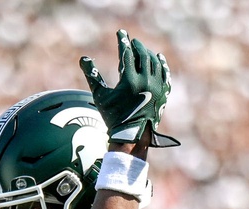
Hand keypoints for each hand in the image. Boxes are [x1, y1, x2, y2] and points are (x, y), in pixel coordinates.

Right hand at [80, 30, 179, 147]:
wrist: (131, 135)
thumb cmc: (113, 116)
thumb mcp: (100, 96)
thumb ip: (92, 75)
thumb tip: (83, 59)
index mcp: (129, 80)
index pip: (126, 53)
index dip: (122, 41)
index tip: (120, 33)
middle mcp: (145, 80)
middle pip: (142, 54)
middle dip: (136, 46)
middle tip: (131, 41)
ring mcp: (157, 86)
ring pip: (155, 62)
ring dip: (148, 53)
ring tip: (142, 49)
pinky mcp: (164, 92)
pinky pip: (165, 73)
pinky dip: (161, 64)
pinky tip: (158, 58)